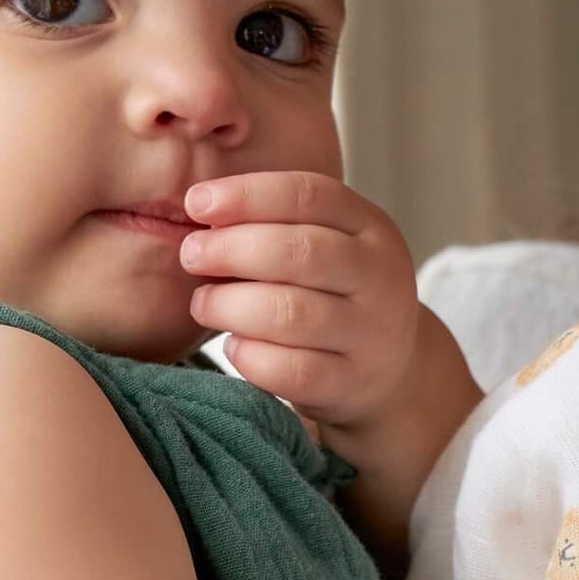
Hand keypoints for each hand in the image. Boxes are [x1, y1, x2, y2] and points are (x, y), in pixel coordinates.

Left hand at [178, 171, 419, 430]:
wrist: (386, 370)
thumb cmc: (333, 296)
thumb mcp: (325, 246)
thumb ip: (276, 226)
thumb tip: (202, 215)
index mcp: (371, 228)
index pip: (310, 195)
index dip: (247, 195)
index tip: (196, 203)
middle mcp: (380, 277)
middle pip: (301, 252)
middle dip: (232, 249)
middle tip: (192, 256)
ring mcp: (371, 334)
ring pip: (292, 313)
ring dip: (231, 305)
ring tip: (204, 304)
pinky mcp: (352, 383)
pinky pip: (292, 370)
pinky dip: (250, 356)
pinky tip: (234, 346)